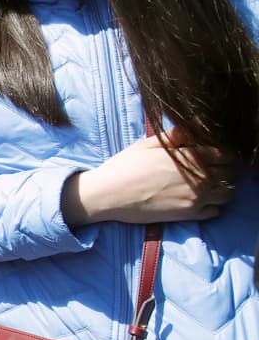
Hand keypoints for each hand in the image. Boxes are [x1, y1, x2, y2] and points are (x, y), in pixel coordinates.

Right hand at [62, 127, 234, 226]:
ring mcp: (197, 198)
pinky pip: (216, 211)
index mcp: (191, 156)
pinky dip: (213, 205)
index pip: (226, 153)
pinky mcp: (189, 215)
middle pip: (230, 173)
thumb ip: (176, 135)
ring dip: (221, 188)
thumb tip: (194, 124)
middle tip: (208, 169)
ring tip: (206, 185)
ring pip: (228, 193)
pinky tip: (198, 199)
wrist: (109, 194)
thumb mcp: (149, 145)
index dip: (221, 153)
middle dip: (223, 169)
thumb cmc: (125, 166)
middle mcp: (200, 177)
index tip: (211, 155)